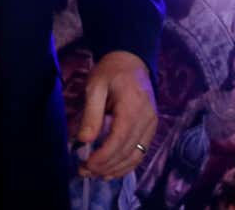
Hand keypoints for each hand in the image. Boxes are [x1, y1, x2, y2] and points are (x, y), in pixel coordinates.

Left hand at [76, 50, 156, 181]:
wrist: (132, 60)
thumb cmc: (111, 71)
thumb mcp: (95, 86)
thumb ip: (91, 113)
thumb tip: (83, 140)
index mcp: (132, 106)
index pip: (119, 139)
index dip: (104, 156)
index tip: (86, 164)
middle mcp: (147, 118)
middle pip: (127, 151)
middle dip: (105, 166)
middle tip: (83, 171)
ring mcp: (152, 124)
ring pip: (136, 156)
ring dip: (115, 170)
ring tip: (94, 174)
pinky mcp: (151, 128)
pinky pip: (141, 152)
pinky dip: (126, 165)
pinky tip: (110, 171)